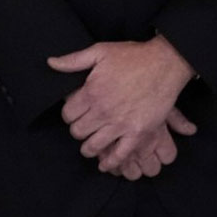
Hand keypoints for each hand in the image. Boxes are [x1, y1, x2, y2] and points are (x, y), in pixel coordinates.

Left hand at [48, 36, 195, 174]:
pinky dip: (110, 162)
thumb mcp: (100, 51)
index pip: (67, 114)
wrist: (165, 64)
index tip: (75, 113)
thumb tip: (51, 63)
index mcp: (92, 91)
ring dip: (89, 148)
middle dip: (78, 130)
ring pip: (93, 146)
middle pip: (78, 132)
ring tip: (90, 146)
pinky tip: (105, 164)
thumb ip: (73, 60)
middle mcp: (103, 110)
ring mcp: (120, 124)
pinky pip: (119, 155)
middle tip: (84, 127)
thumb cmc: (133, 56)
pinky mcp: (137, 133)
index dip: (69, 114)